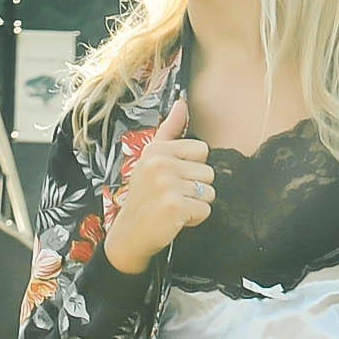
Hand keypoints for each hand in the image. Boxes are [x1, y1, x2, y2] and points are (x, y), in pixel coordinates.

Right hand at [104, 95, 214, 273]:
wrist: (129, 235)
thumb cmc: (144, 197)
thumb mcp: (151, 160)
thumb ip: (169, 131)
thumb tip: (182, 103)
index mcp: (157, 150)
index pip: (202, 150)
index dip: (193, 169)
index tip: (174, 179)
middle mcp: (160, 164)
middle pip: (208, 172)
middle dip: (196, 189)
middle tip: (173, 197)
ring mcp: (167, 185)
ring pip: (209, 192)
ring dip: (196, 204)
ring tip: (174, 208)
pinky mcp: (174, 206)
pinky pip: (205, 210)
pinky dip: (195, 219)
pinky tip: (176, 219)